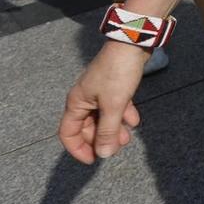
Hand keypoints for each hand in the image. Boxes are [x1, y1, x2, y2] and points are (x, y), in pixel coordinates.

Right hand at [59, 43, 148, 162]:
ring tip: (128, 137)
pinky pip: (115, 107)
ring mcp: (99, 93)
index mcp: (77, 103)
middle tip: (118, 147)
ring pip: (103, 118)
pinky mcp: (114, 87)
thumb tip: (102, 154)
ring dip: (114, 129)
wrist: (133, 44)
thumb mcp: (113, 105)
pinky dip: (123, 115)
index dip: (78, 149)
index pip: (68, 133)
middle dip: (101, 139)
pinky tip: (135, 121)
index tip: (93, 160)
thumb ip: (107, 130)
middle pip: (87, 128)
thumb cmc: (118, 73)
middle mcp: (84, 99)